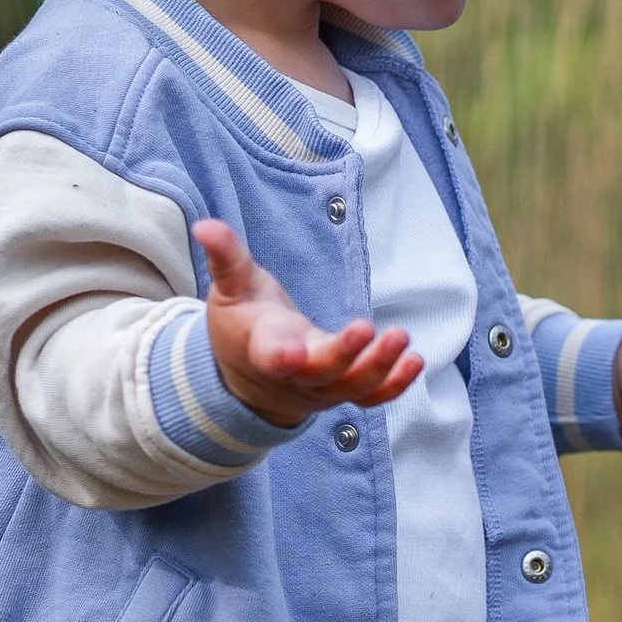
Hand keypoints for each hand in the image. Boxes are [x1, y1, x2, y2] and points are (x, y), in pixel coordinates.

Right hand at [193, 219, 422, 426]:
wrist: (248, 377)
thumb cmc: (242, 324)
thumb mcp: (230, 289)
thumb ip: (226, 258)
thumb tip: (206, 224)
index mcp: (263, 348)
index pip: (271, 357)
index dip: (281, 357)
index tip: (293, 352)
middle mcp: (295, 375)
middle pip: (321, 373)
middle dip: (345, 355)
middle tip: (366, 328)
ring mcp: (321, 388)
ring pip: (352, 388)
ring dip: (379, 368)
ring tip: (402, 339)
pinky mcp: (342, 390)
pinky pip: (370, 397)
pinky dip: (393, 386)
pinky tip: (414, 360)